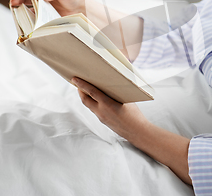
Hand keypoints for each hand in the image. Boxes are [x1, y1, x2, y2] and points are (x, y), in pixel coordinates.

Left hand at [73, 77, 191, 184]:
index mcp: (107, 104)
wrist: (137, 131)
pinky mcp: (104, 121)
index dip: (82, 85)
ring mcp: (101, 117)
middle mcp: (101, 111)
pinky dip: (93, 104)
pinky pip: (95, 110)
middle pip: (85, 100)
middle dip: (80, 91)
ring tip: (85, 90)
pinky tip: (97, 101)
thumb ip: (117, 93)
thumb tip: (112, 85)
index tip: (74, 79)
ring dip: (86, 97)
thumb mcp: (127, 100)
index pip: (91, 92)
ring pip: (89, 106)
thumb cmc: (135, 114)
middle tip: (78, 83)